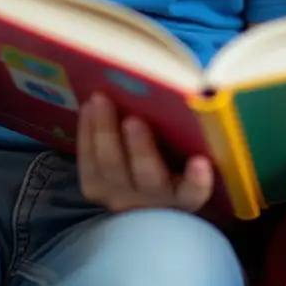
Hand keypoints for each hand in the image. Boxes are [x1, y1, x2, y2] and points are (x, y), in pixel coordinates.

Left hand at [77, 93, 212, 212]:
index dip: (196, 180)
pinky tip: (88, 108)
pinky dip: (86, 134)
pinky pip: (87, 164)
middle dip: (140, 149)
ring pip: (110, 168)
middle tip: (133, 120)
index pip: (194, 192)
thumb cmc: (174, 161)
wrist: (141, 194)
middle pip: (147, 177)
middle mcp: (154, 199)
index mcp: (184, 193)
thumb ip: (187, 135)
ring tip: (101, 100)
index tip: (199, 162)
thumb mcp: (185, 154)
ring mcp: (121, 196)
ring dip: (104, 133)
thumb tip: (184, 86)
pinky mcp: (95, 189)